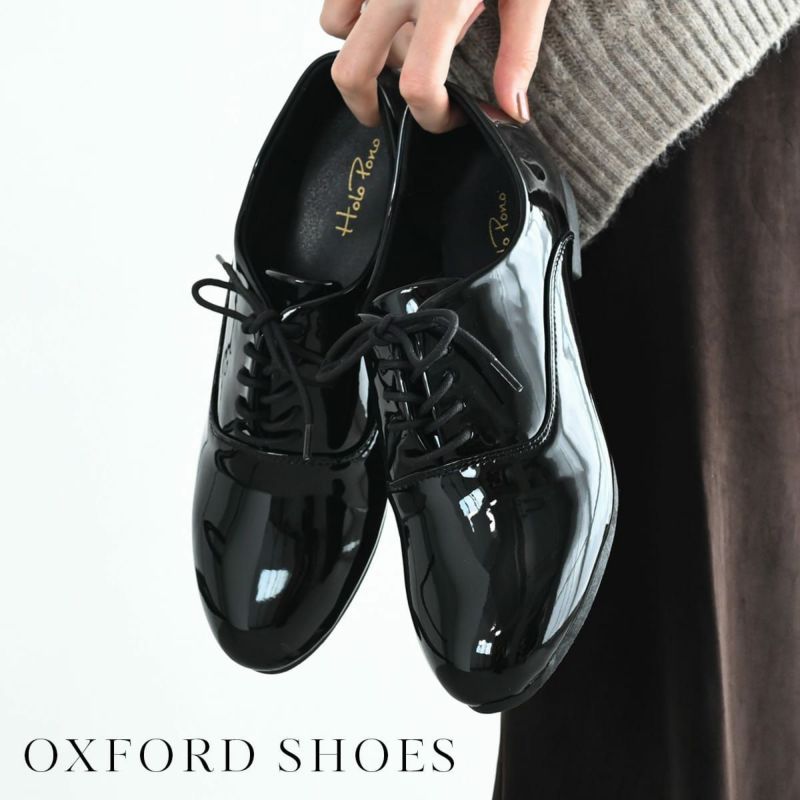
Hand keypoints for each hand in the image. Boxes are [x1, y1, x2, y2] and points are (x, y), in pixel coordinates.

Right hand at [320, 0, 550, 132]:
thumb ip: (519, 50)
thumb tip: (511, 109)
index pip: (419, 84)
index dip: (432, 117)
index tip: (452, 116)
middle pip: (354, 71)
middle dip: (370, 107)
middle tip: (391, 113)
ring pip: (338, 31)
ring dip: (364, 53)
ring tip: (399, 48)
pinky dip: (351, 15)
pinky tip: (386, 14)